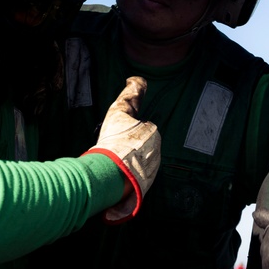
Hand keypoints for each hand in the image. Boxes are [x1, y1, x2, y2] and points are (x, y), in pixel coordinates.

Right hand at [84, 76, 160, 223]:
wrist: (111, 174)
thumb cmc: (114, 141)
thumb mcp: (119, 110)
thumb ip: (131, 93)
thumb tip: (136, 79)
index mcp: (153, 134)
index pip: (142, 129)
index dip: (126, 131)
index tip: (116, 137)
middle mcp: (157, 153)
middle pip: (140, 147)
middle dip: (129, 148)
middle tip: (113, 150)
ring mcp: (151, 172)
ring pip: (138, 164)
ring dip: (128, 164)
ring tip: (113, 164)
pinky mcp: (144, 188)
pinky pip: (135, 181)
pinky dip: (126, 179)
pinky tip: (115, 177)